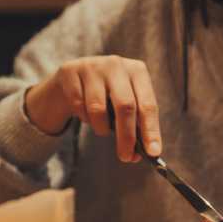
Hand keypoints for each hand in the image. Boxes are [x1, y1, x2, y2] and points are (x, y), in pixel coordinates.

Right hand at [25, 56, 161, 162]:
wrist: (72, 80)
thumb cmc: (106, 97)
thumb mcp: (124, 107)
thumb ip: (134, 128)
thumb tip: (136, 155)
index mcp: (137, 71)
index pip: (148, 104)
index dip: (151, 130)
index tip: (152, 152)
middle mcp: (116, 64)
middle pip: (125, 106)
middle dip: (127, 136)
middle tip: (126, 157)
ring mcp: (92, 65)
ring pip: (98, 109)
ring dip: (101, 128)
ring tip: (101, 128)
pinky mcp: (70, 71)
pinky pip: (78, 106)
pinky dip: (83, 118)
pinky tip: (84, 113)